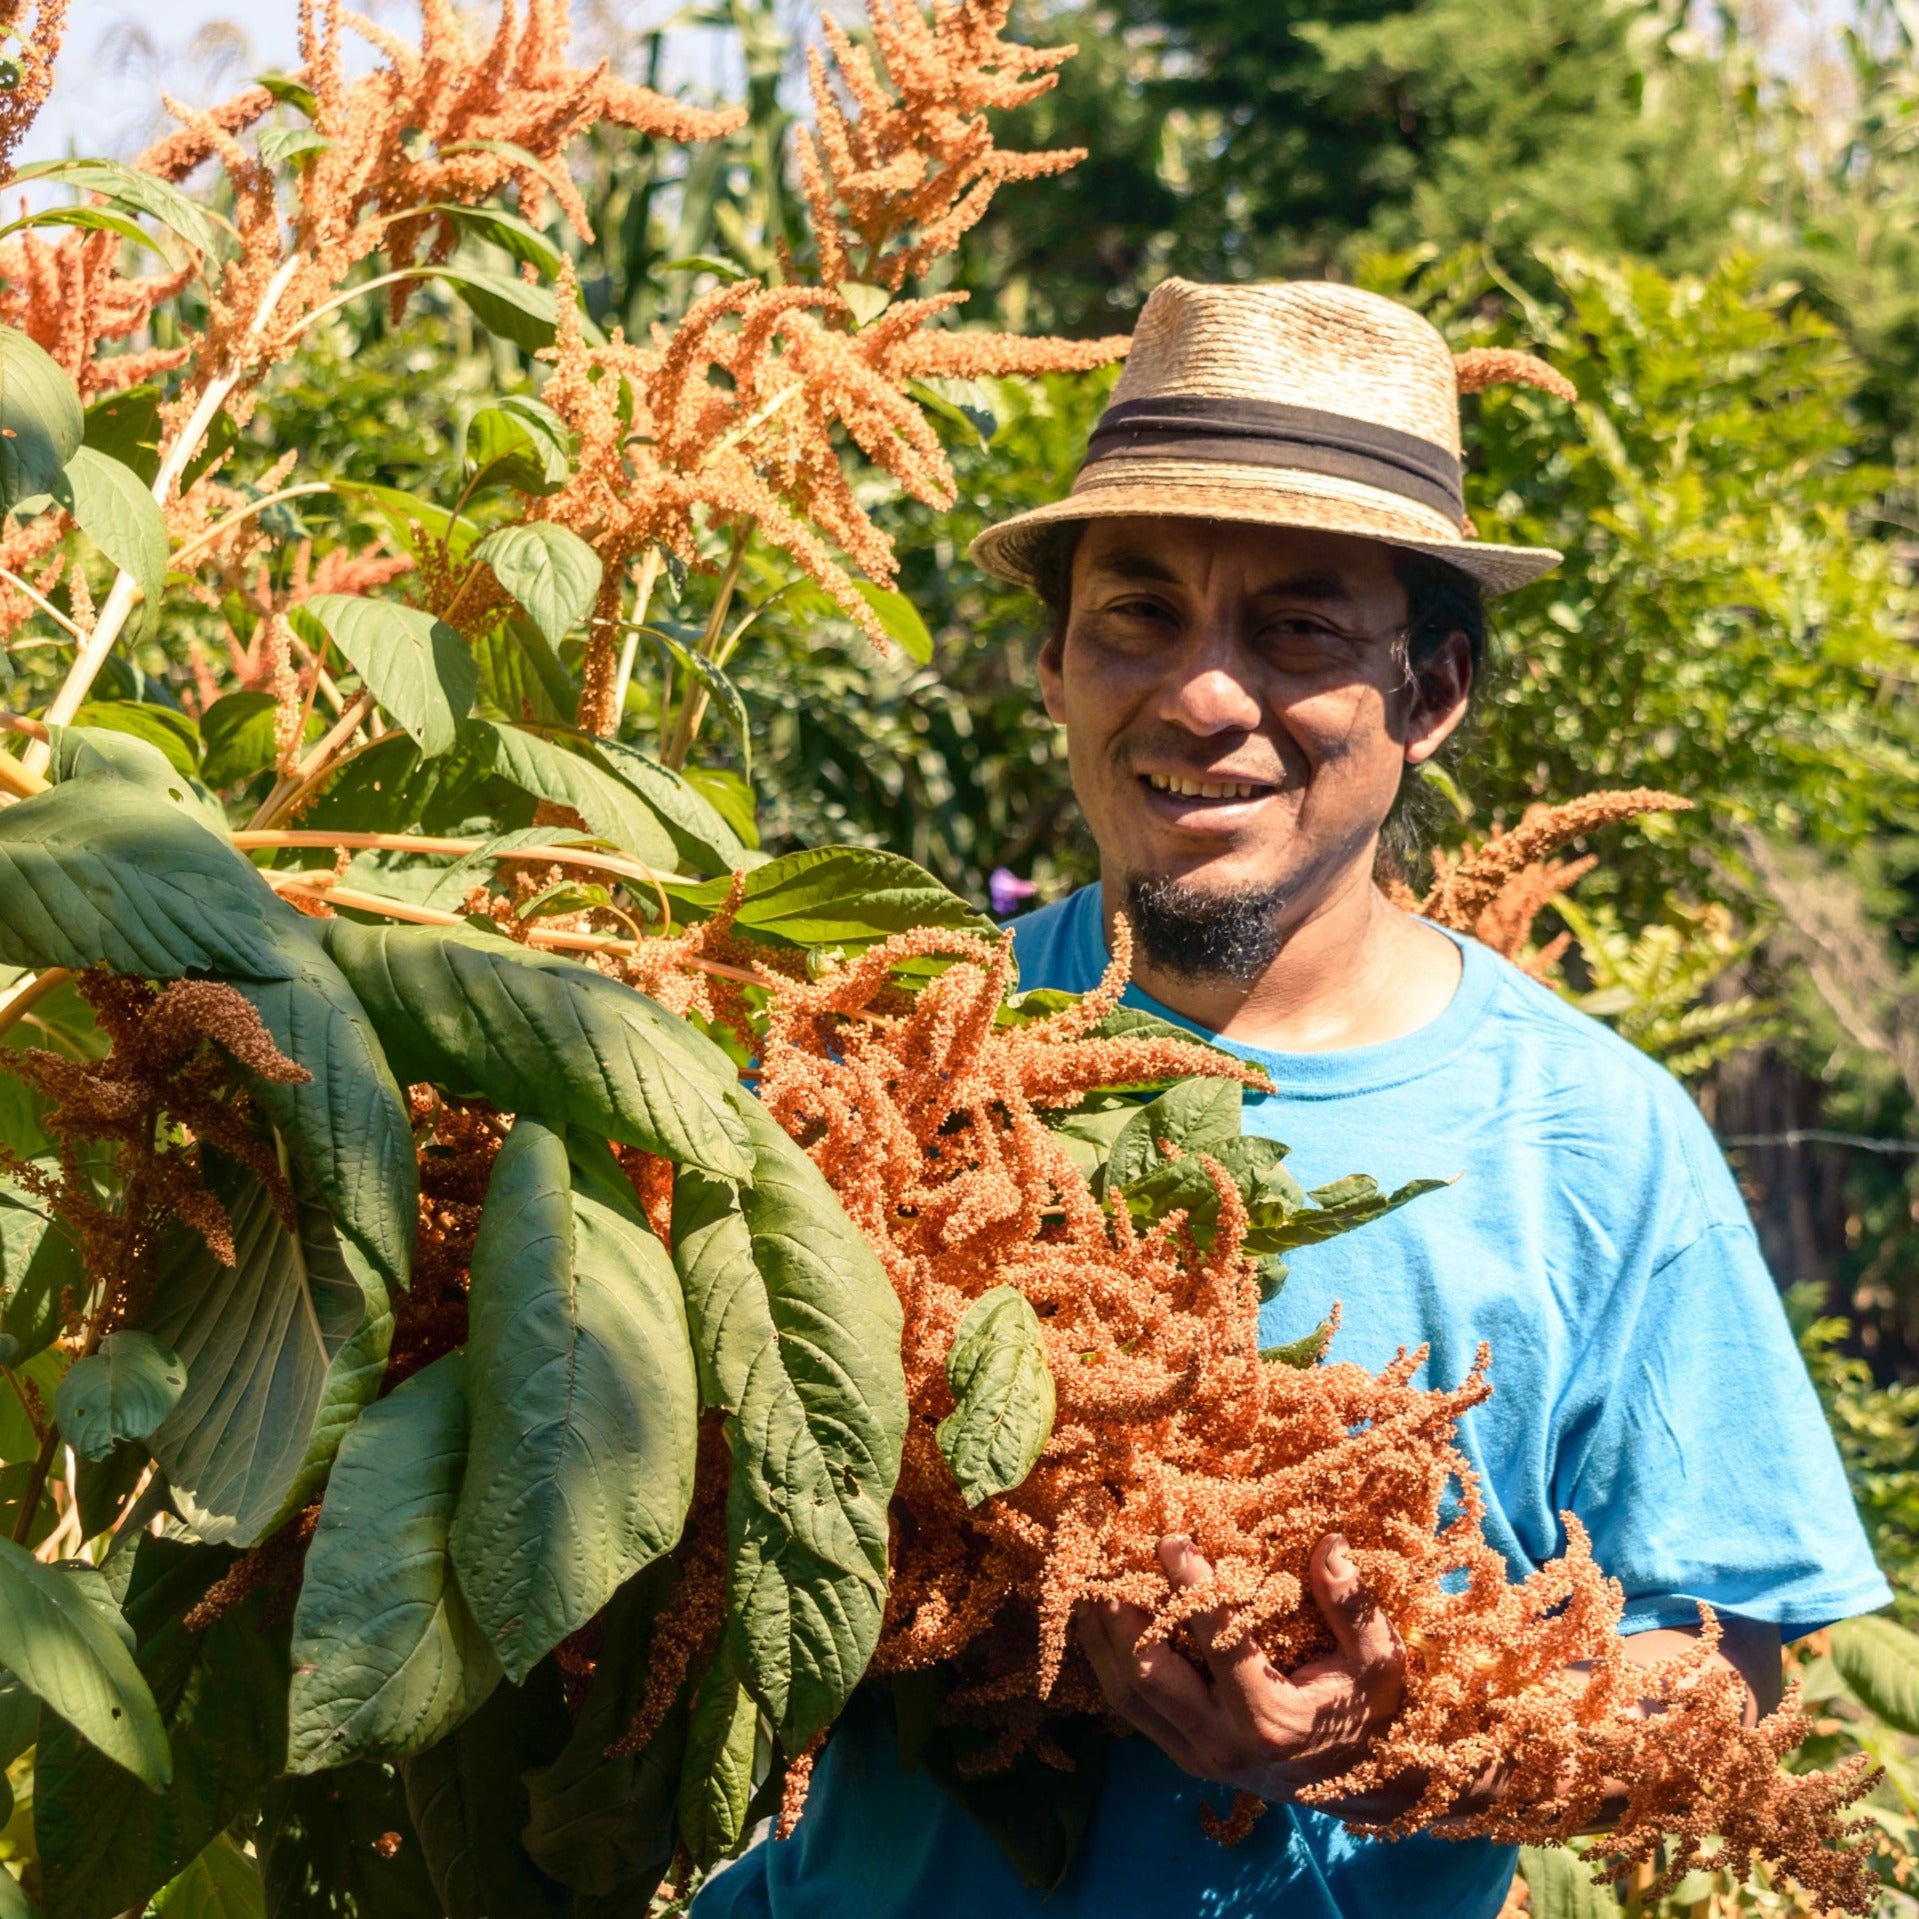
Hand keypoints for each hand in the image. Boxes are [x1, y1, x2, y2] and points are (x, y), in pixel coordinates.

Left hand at [1075, 1532, 1421, 1819]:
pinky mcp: (1183, 1755)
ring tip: (1084, 1584)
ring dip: (1100, 1640)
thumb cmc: (1370, 1711)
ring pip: (1129, 1697)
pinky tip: (1097, 1621)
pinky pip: (1132, 1709)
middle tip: (1103, 1562)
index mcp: (1272, 1719)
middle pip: (1150, 1678)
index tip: (1171, 1541)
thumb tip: (1329, 1544)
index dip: (1193, 1592)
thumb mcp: (1380, 1662)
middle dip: (1121, 1618)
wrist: (1364, 1784)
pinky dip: (1107, 1664)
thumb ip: (1354, 1607)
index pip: (1220, 1646)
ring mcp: (1197, 1756)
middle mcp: (1224, 1745)